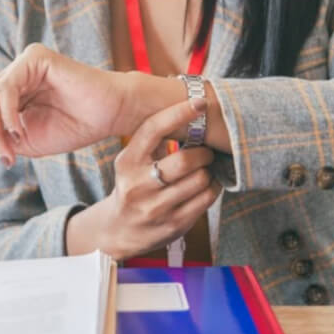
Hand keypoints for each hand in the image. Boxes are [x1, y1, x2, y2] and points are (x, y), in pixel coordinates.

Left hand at [0, 44, 132, 164]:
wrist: (110, 115)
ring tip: (10, 153)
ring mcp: (22, 64)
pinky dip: (7, 116)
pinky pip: (5, 89)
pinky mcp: (35, 58)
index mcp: (9, 94)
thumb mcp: (24, 142)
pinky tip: (20, 131)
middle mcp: (11, 75)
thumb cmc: (73, 127)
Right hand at [66, 96, 220, 259]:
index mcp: (127, 163)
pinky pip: (205, 200)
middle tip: (206, 151)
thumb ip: (153, 139)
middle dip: (203, 152)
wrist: (119, 230)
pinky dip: (213, 188)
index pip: (153, 130)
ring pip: (199, 180)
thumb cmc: (133, 185)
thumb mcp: (132, 161)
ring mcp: (156, 208)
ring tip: (206, 169)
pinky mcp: (173, 225)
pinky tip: (208, 184)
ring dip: (209, 171)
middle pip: (184, 160)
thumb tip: (186, 108)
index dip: (179, 113)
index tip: (200, 102)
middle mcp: (138, 186)